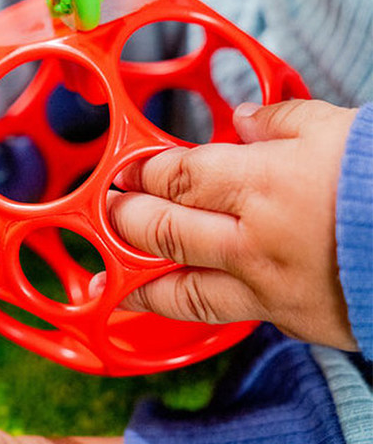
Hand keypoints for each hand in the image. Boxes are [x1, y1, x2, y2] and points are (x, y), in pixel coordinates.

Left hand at [108, 99, 358, 350]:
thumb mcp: (333, 129)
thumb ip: (278, 122)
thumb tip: (244, 121)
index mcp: (258, 184)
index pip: (174, 177)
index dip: (142, 172)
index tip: (126, 171)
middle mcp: (252, 242)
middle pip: (162, 231)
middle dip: (125, 219)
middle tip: (110, 212)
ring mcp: (269, 289)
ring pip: (186, 292)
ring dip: (142, 285)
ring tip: (115, 284)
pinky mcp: (294, 322)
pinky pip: (232, 315)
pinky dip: (200, 307)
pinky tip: (184, 301)